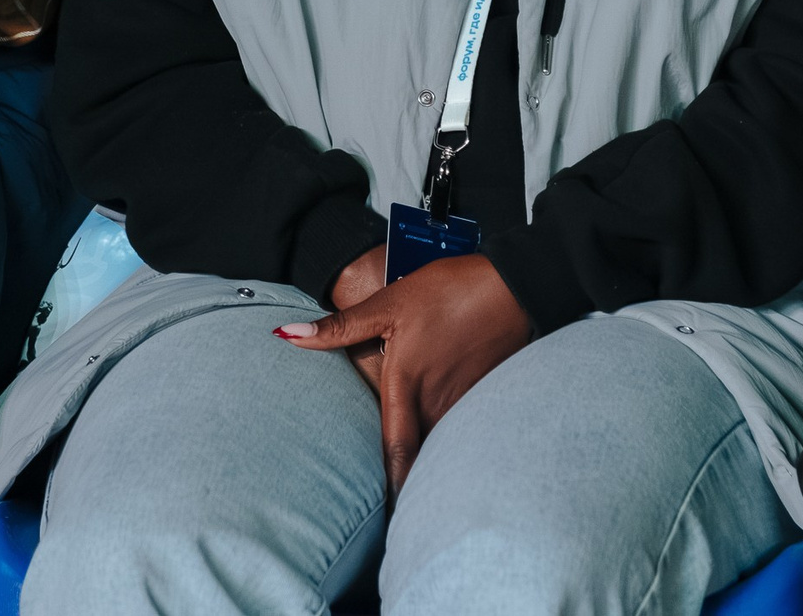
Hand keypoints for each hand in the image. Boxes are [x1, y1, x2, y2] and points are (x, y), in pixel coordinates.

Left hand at [277, 253, 532, 491]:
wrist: (514, 284)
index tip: (382, 518)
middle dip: (410, 481)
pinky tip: (449, 439)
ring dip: (432, 462)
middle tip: (395, 505)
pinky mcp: (486, 394)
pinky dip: (454, 440)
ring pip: (444, 444)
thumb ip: (340, 328)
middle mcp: (438, 405)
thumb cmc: (451, 291)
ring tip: (421, 483)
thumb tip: (288, 335)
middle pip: (422, 457)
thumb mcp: (390, 304)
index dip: (389, 489)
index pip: (396, 452)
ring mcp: (465, 403)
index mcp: (408, 388)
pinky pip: (464, 426)